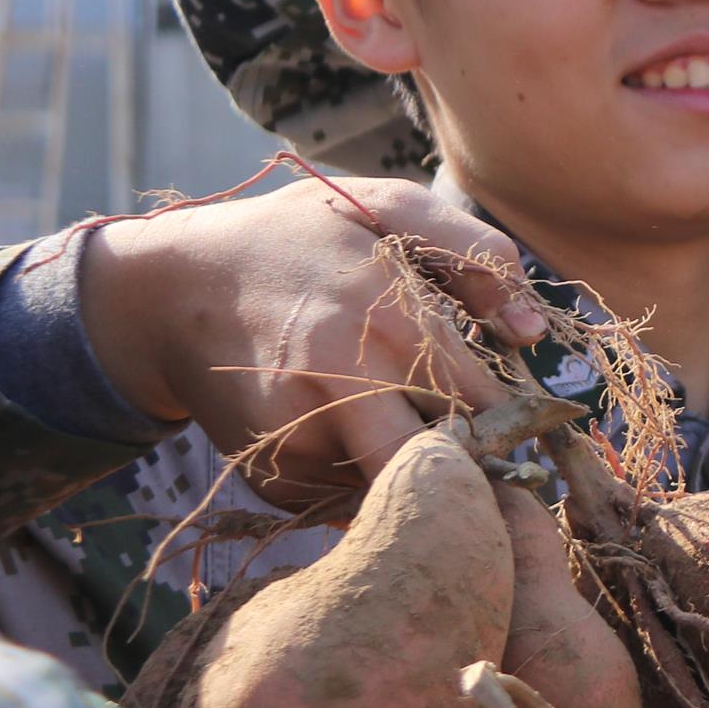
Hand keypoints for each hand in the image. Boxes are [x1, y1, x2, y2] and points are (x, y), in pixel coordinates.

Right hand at [82, 177, 538, 505]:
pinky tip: (358, 433)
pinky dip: (368, 481)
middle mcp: (345, 390)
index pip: (489, 406)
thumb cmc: (298, 239)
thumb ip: (476, 255)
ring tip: (414, 429)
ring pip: (400, 490)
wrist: (174, 288)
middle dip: (479, 466)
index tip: (534, 422)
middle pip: (448, 467)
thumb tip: (530, 333)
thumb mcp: (388, 207)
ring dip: (422, 474)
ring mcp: (303, 443)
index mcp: (391, 323)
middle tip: (493, 451)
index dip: (519, 420)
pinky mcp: (273, 480)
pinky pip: (350, 500)